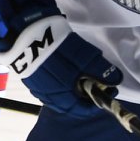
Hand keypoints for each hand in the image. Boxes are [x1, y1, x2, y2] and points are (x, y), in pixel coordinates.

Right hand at [0, 12, 121, 117]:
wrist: (24, 31)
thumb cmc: (56, 45)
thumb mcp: (83, 55)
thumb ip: (100, 70)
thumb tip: (115, 81)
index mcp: (61, 93)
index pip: (80, 109)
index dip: (96, 103)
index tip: (107, 91)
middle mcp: (47, 95)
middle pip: (68, 105)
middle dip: (83, 97)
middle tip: (94, 83)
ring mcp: (36, 87)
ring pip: (56, 98)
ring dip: (70, 92)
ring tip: (80, 78)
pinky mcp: (29, 78)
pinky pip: (46, 89)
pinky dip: (58, 87)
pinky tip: (63, 75)